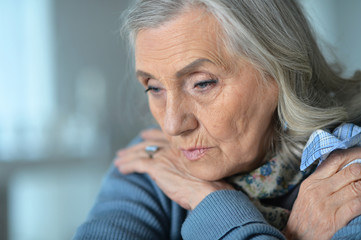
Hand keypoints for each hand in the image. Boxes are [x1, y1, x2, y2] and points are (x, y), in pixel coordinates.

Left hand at [114, 128, 232, 209]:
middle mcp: (173, 147)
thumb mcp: (202, 167)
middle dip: (136, 146)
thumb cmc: (210, 183)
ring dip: (128, 156)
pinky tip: (121, 169)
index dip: (152, 134)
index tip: (144, 134)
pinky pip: (137, 164)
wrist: (209, 190)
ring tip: (119, 159)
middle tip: (126, 149)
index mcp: (183, 146)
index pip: (163, 136)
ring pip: (140, 153)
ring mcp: (164, 156)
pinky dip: (127, 166)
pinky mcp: (157, 167)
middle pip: (149, 143)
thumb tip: (186, 169)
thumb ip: (191, 163)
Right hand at [284, 147, 360, 239]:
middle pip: (350, 169)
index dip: (354, 154)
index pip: (335, 158)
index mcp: (312, 181)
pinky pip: (358, 205)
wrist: (296, 237)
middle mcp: (319, 190)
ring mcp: (326, 205)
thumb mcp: (307, 193)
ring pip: (358, 186)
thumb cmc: (304, 216)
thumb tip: (344, 167)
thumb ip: (323, 179)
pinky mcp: (334, 220)